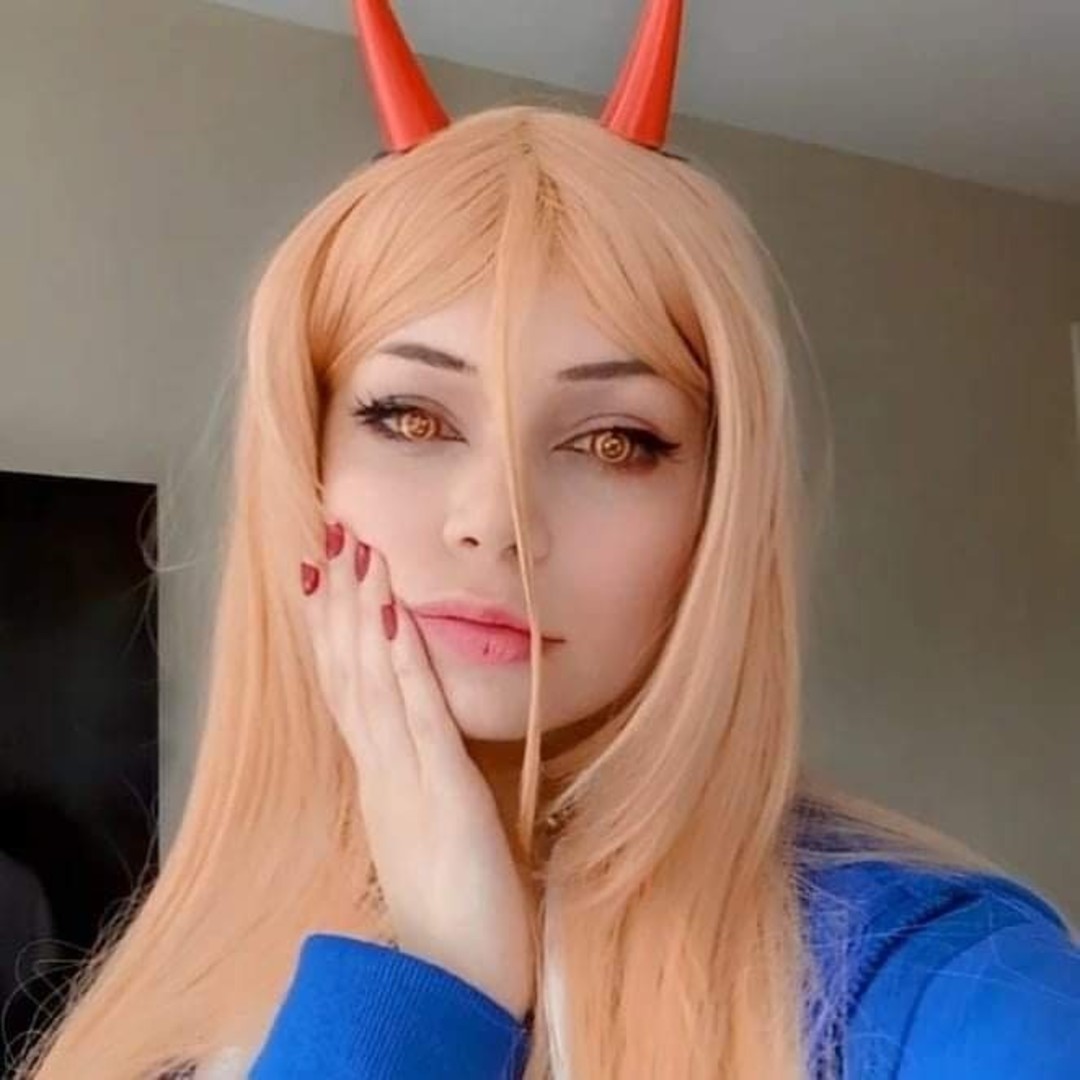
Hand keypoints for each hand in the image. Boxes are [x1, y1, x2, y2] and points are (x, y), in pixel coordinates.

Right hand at [299, 521, 535, 1021]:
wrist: (454, 989)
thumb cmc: (454, 921)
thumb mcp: (430, 841)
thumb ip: (420, 795)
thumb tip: (415, 756)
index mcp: (381, 782)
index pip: (349, 692)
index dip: (334, 632)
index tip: (324, 578)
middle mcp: (382, 772)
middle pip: (349, 673)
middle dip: (339, 602)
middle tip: (331, 537)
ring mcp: (405, 779)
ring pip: (373, 680)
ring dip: (364, 610)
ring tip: (356, 550)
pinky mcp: (441, 792)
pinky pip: (417, 711)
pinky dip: (402, 656)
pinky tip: (394, 611)